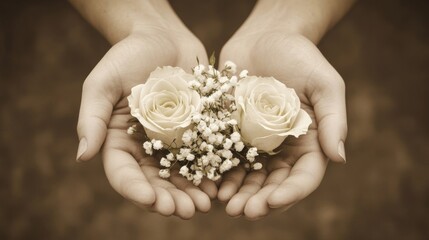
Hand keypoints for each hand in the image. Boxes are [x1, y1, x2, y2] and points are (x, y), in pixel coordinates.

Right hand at [75, 24, 217, 217]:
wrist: (162, 37)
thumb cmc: (128, 55)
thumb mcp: (103, 82)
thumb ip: (93, 118)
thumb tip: (82, 156)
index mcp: (120, 140)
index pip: (124, 173)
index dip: (136, 190)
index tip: (151, 201)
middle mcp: (147, 146)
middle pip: (155, 181)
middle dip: (168, 199)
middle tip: (184, 211)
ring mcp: (174, 140)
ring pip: (181, 175)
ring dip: (191, 192)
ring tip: (203, 204)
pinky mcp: (197, 130)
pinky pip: (204, 155)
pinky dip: (211, 172)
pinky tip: (221, 183)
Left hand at [217, 32, 346, 218]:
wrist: (265, 36)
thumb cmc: (300, 56)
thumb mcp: (325, 83)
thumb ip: (332, 120)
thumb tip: (339, 158)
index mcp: (309, 142)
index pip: (303, 177)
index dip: (290, 193)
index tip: (272, 202)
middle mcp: (283, 148)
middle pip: (274, 184)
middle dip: (259, 201)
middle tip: (242, 212)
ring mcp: (256, 143)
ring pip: (249, 178)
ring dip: (238, 194)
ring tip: (224, 204)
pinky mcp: (232, 132)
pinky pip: (225, 158)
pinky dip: (219, 174)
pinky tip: (209, 183)